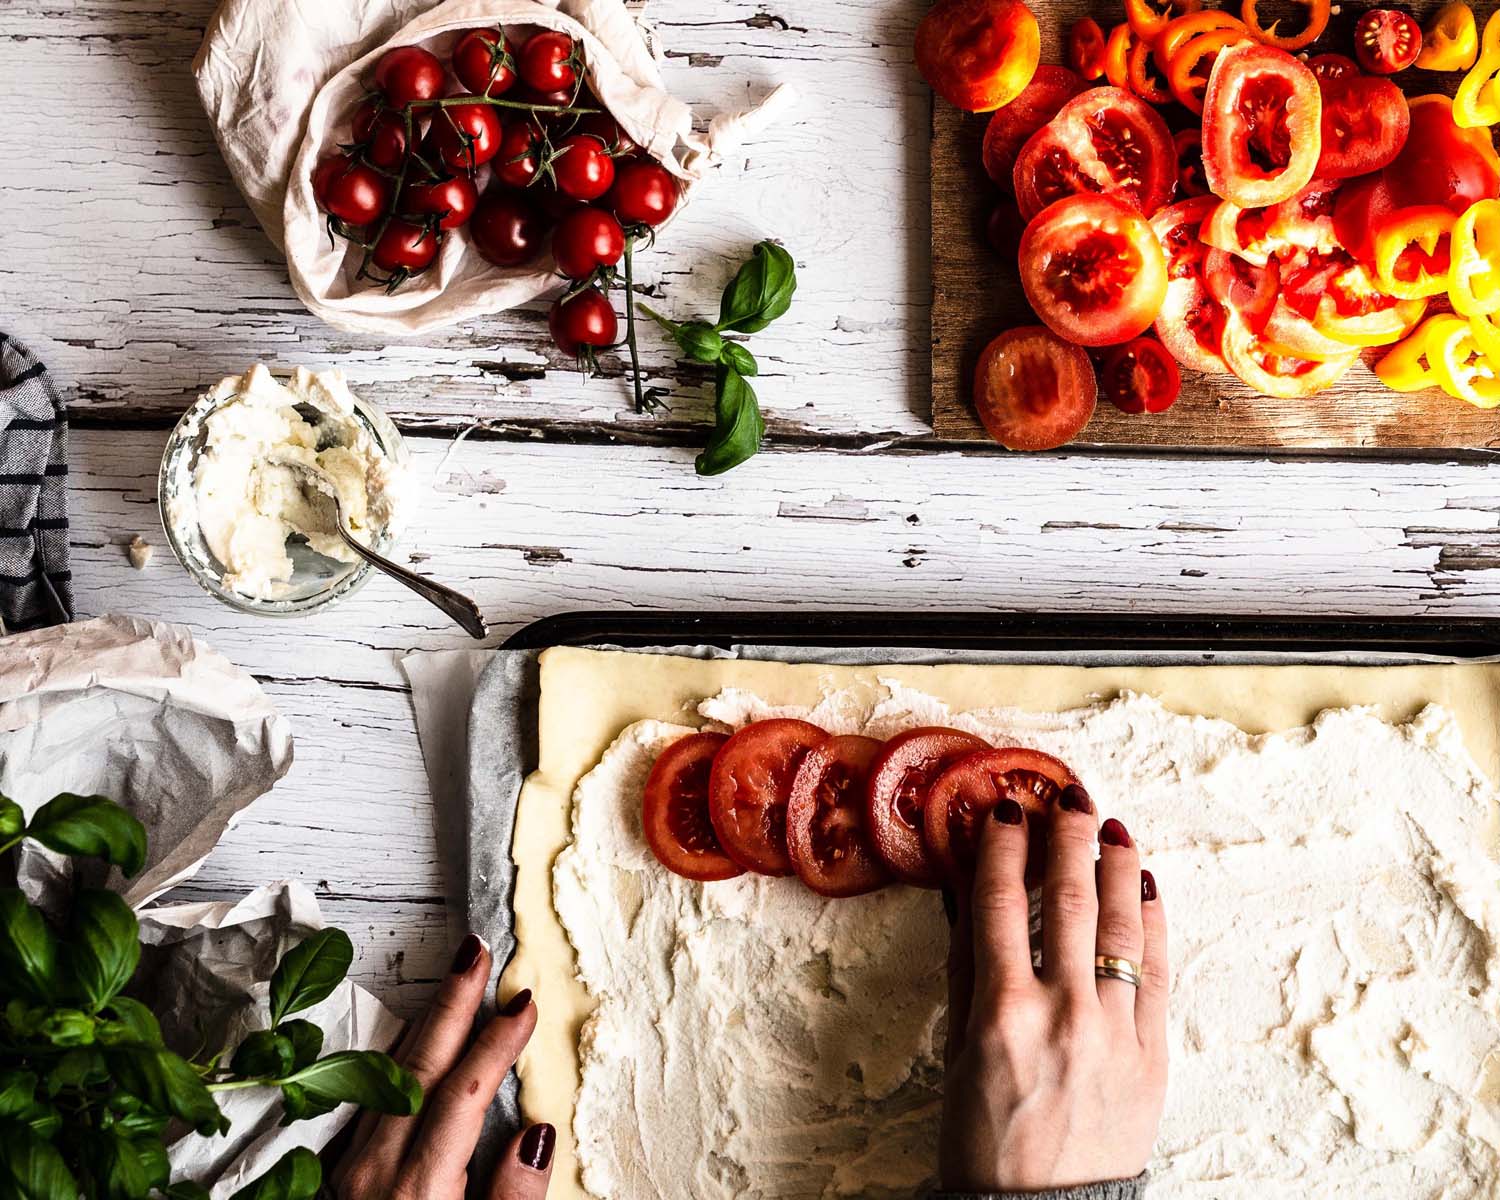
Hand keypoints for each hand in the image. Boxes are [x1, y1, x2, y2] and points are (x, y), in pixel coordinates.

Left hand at [332, 934, 552, 1199]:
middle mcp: (377, 1170)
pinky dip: (399, 1053)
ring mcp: (351, 1170)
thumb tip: (536, 1135)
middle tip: (477, 951)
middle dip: (453, 1002)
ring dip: (427, 1021)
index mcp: (419, 1189)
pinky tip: (417, 1033)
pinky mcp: (340, 1174)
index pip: (463, 1095)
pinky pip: (370, 1095)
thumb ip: (512, 1197)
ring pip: (390, 1075)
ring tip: (456, 976)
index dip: (495, 1044)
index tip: (523, 1004)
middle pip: (420, 1067)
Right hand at [940, 784, 1167, 1191]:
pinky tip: (1145, 886)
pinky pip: (1157, 970)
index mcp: (1002, 1012)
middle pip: (1068, 900)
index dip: (1004, 848)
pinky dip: (1151, 921)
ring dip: (1115, 865)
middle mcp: (1063, 1012)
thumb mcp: (958, 1053)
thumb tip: (964, 897)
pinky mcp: (1153, 1052)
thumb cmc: (985, 1142)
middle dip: (1066, 837)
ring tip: (1110, 825)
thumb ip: (966, 970)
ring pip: (1120, 925)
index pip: (1002, 903)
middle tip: (1066, 797)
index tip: (1006, 810)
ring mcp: (1115, 1030)